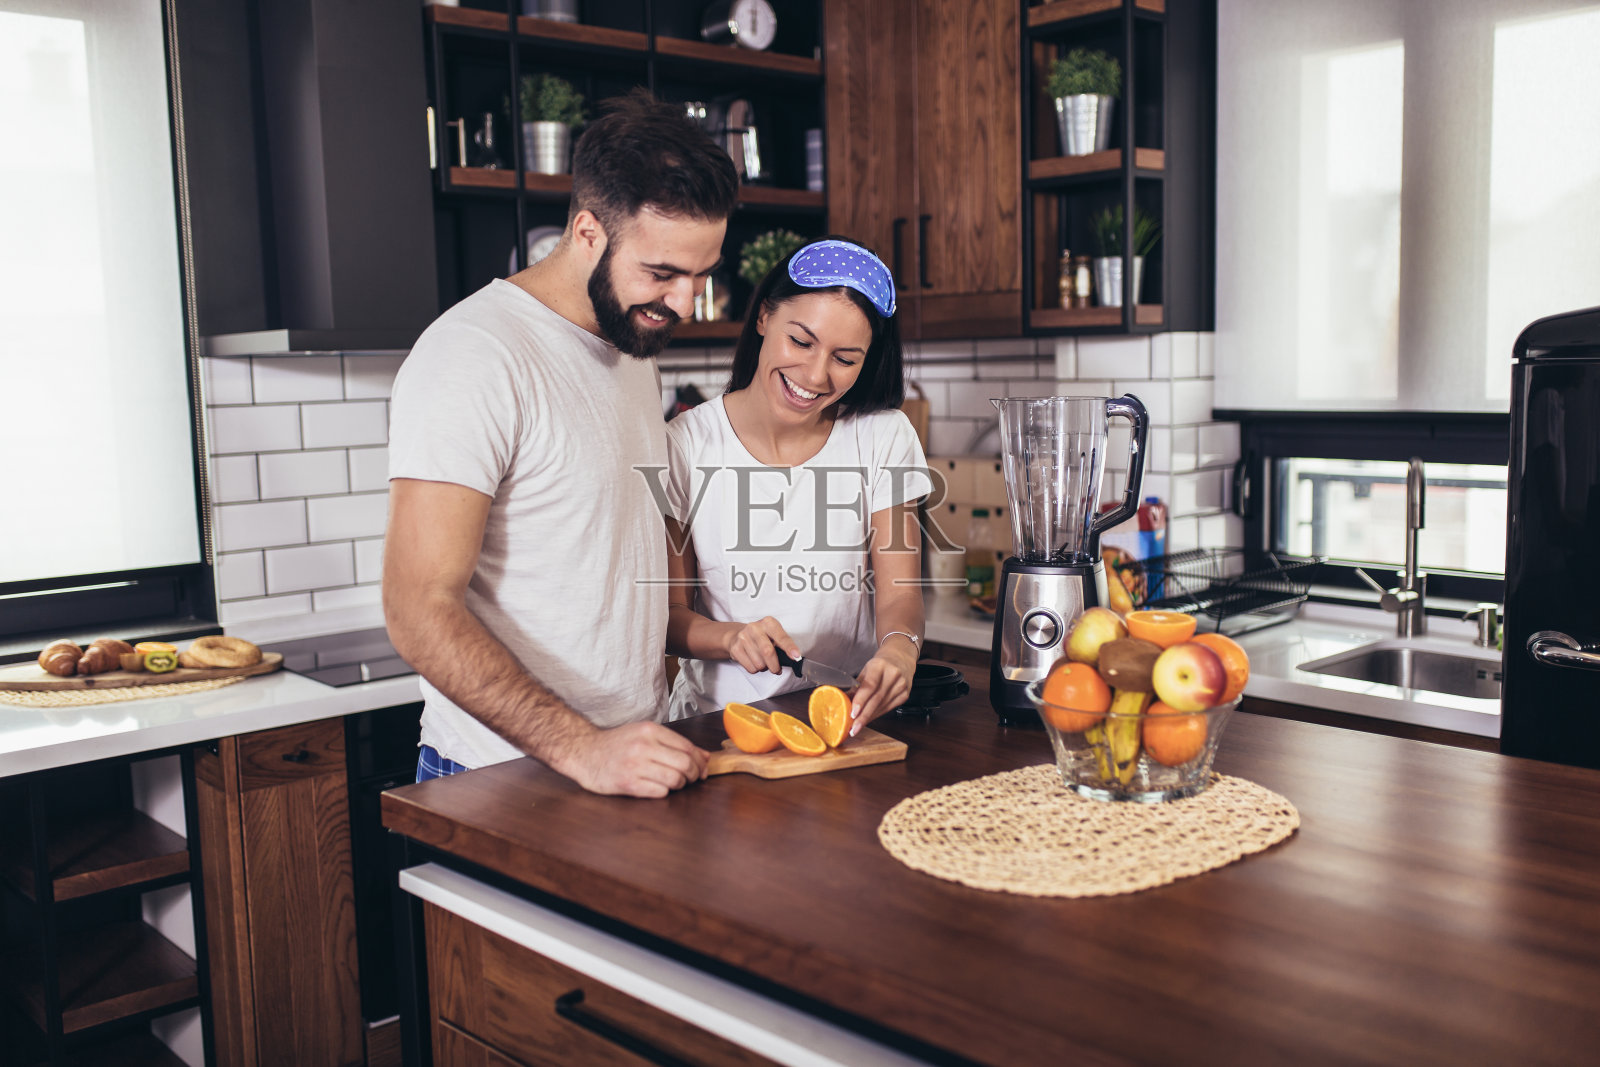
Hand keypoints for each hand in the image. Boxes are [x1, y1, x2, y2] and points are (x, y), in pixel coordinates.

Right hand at [559, 722, 709, 798]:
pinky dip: (665, 792)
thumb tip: (704, 756)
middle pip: (684, 764)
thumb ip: (673, 743)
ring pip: (675, 779)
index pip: (687, 746)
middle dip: (695, 774)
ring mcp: (635, 766)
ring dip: (681, 784)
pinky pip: (660, 792)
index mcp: (649, 731)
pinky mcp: (628, 784)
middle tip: (693, 778)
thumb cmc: (616, 744)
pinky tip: (659, 787)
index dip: (700, 760)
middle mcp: (643, 746)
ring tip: (675, 783)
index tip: (703, 767)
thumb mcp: (643, 734)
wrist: (584, 752)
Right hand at [723, 616, 800, 675]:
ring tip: (762, 661)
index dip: (789, 648)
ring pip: (759, 663)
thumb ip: (783, 644)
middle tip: (777, 669)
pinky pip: (750, 667)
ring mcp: (743, 637)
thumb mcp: (773, 634)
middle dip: (775, 665)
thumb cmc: (761, 636)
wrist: (737, 634)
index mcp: (768, 623)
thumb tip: (794, 658)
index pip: (781, 637)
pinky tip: (753, 661)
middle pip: (768, 652)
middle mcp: (755, 628)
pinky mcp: (736, 648)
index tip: (796, 656)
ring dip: (764, 668)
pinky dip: (755, 669)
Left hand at [848, 641, 917, 734]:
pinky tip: (869, 719)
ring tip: (857, 726)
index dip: (860, 701)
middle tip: (853, 728)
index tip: (852, 713)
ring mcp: (901, 686)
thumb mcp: (866, 669)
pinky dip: (877, 715)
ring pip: (882, 706)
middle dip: (863, 716)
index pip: (870, 686)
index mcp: (880, 666)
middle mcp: (893, 675)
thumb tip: (843, 701)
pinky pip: (888, 708)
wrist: (900, 658)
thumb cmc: (880, 664)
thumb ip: (856, 685)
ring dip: (869, 718)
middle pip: (876, 699)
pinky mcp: (905, 695)